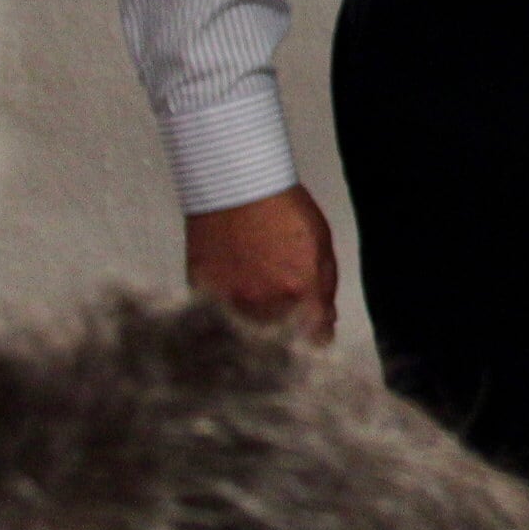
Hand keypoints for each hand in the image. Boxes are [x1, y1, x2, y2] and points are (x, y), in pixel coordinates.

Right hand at [186, 185, 338, 340]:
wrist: (236, 187)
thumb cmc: (283, 209)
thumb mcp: (320, 244)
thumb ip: (324, 287)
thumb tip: (326, 319)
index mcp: (300, 291)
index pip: (315, 340)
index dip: (316, 340)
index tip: (314, 336)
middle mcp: (265, 303)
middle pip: (280, 342)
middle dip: (287, 335)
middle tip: (285, 316)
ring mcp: (230, 301)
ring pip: (248, 333)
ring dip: (256, 325)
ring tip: (257, 298)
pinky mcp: (202, 295)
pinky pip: (217, 317)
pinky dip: (227, 312)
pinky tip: (234, 292)